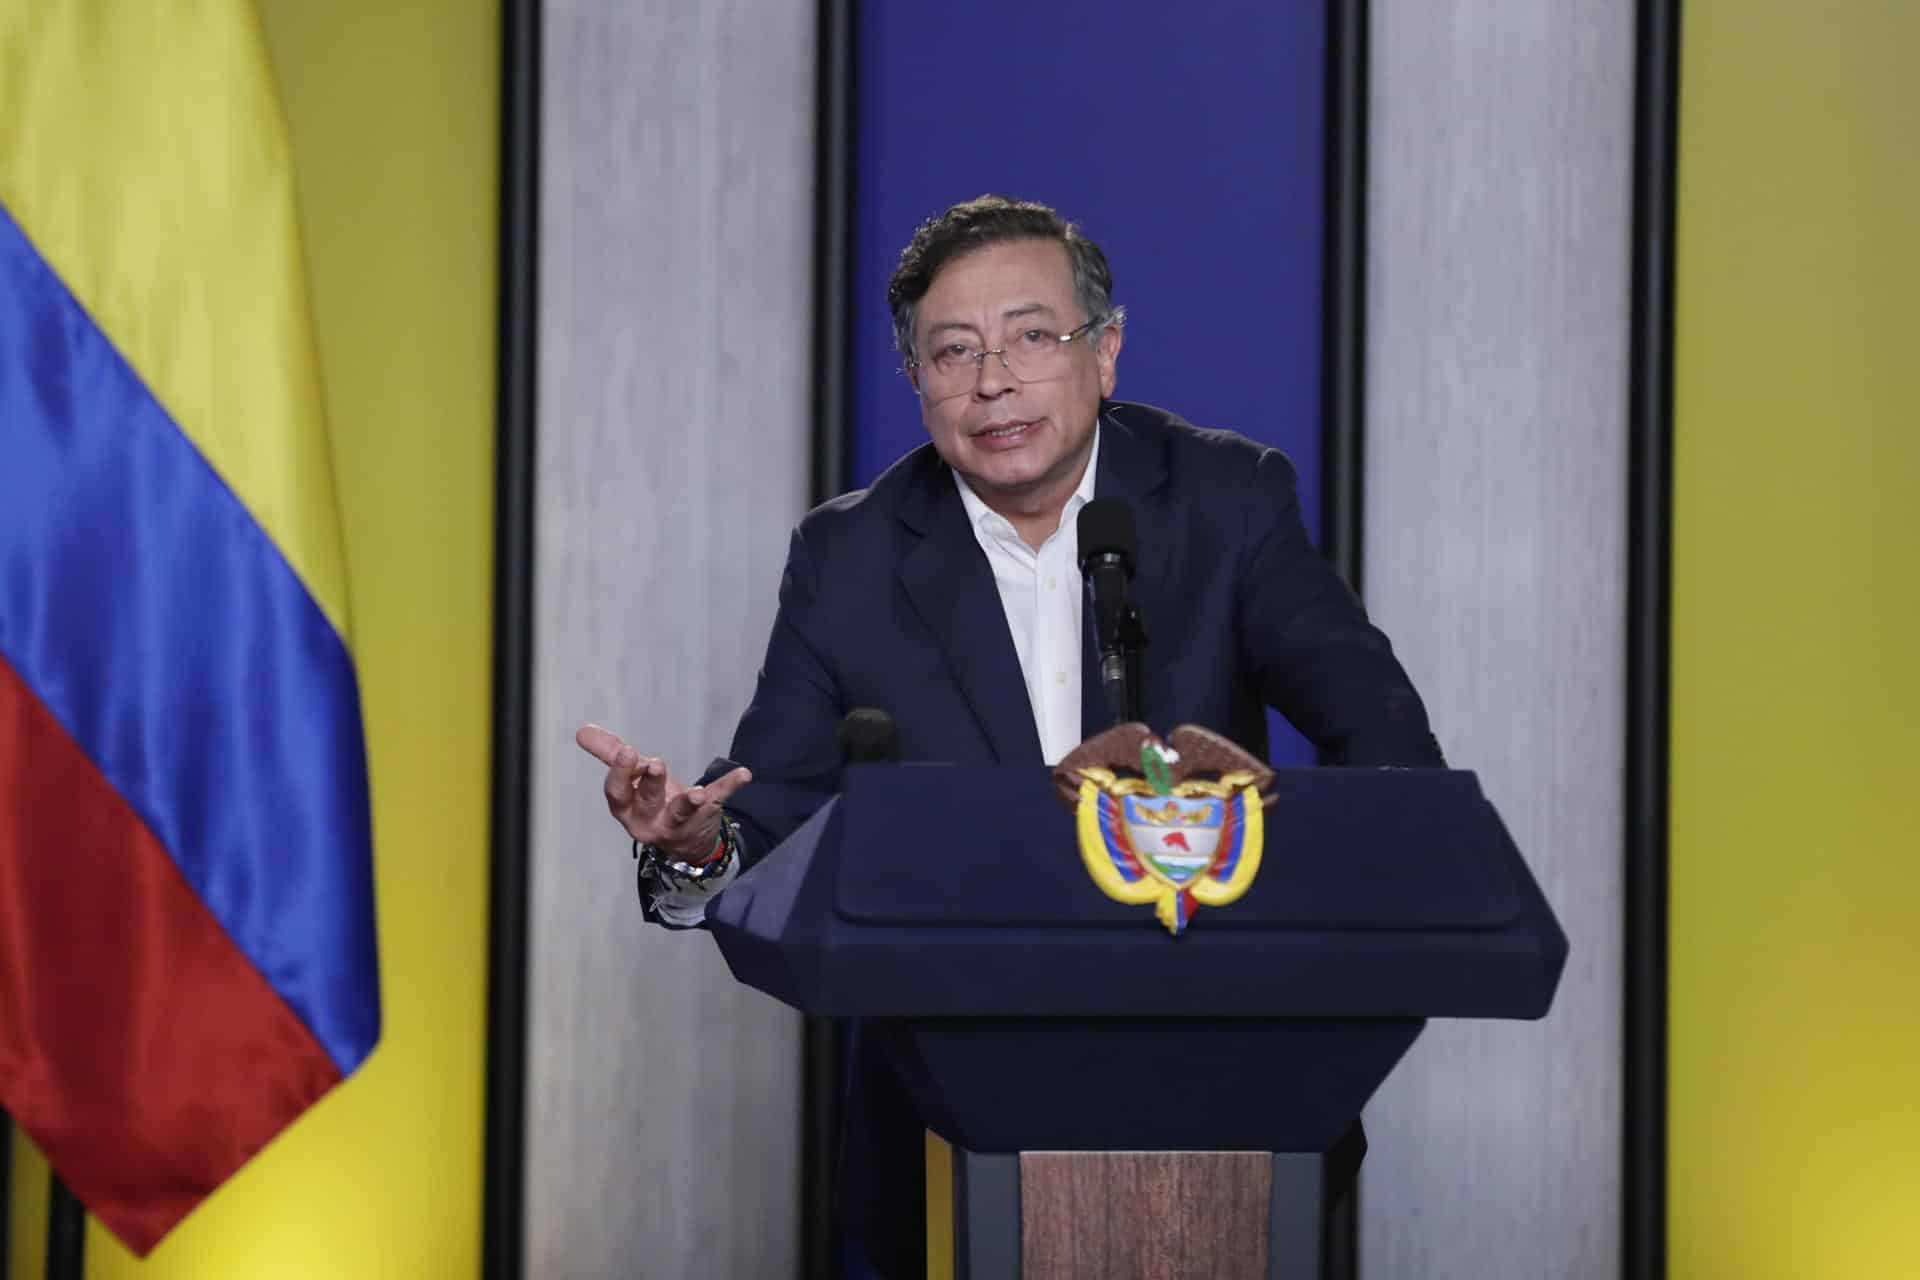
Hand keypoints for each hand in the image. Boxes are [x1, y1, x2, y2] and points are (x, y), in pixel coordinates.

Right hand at [575, 723, 752, 861]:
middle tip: (656, 764)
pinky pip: (717, 802)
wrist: (684, 841)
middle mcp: (648, 821)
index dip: (620, 773)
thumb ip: (610, 754)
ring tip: (698, 793)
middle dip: (651, 784)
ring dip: (689, 802)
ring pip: (680, 813)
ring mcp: (678, 824)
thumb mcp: (631, 780)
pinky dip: (730, 786)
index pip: (618, 793)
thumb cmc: (651, 802)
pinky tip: (744, 774)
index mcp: (626, 808)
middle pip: (647, 802)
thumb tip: (582, 730)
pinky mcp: (705, 818)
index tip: (626, 752)